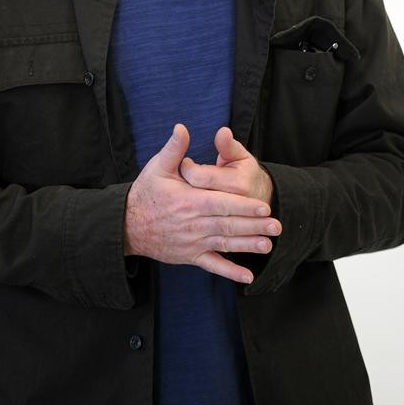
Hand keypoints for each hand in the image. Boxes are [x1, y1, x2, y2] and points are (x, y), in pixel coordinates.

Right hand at [123, 124, 280, 284]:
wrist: (126, 225)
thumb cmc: (145, 193)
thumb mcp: (157, 168)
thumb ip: (174, 149)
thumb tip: (182, 127)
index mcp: (188, 201)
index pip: (221, 204)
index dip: (243, 206)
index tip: (263, 207)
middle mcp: (192, 224)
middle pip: (227, 225)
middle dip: (253, 226)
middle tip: (276, 226)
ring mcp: (192, 242)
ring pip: (224, 244)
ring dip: (247, 246)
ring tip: (268, 246)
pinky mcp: (190, 256)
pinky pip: (212, 265)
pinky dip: (230, 272)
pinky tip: (247, 277)